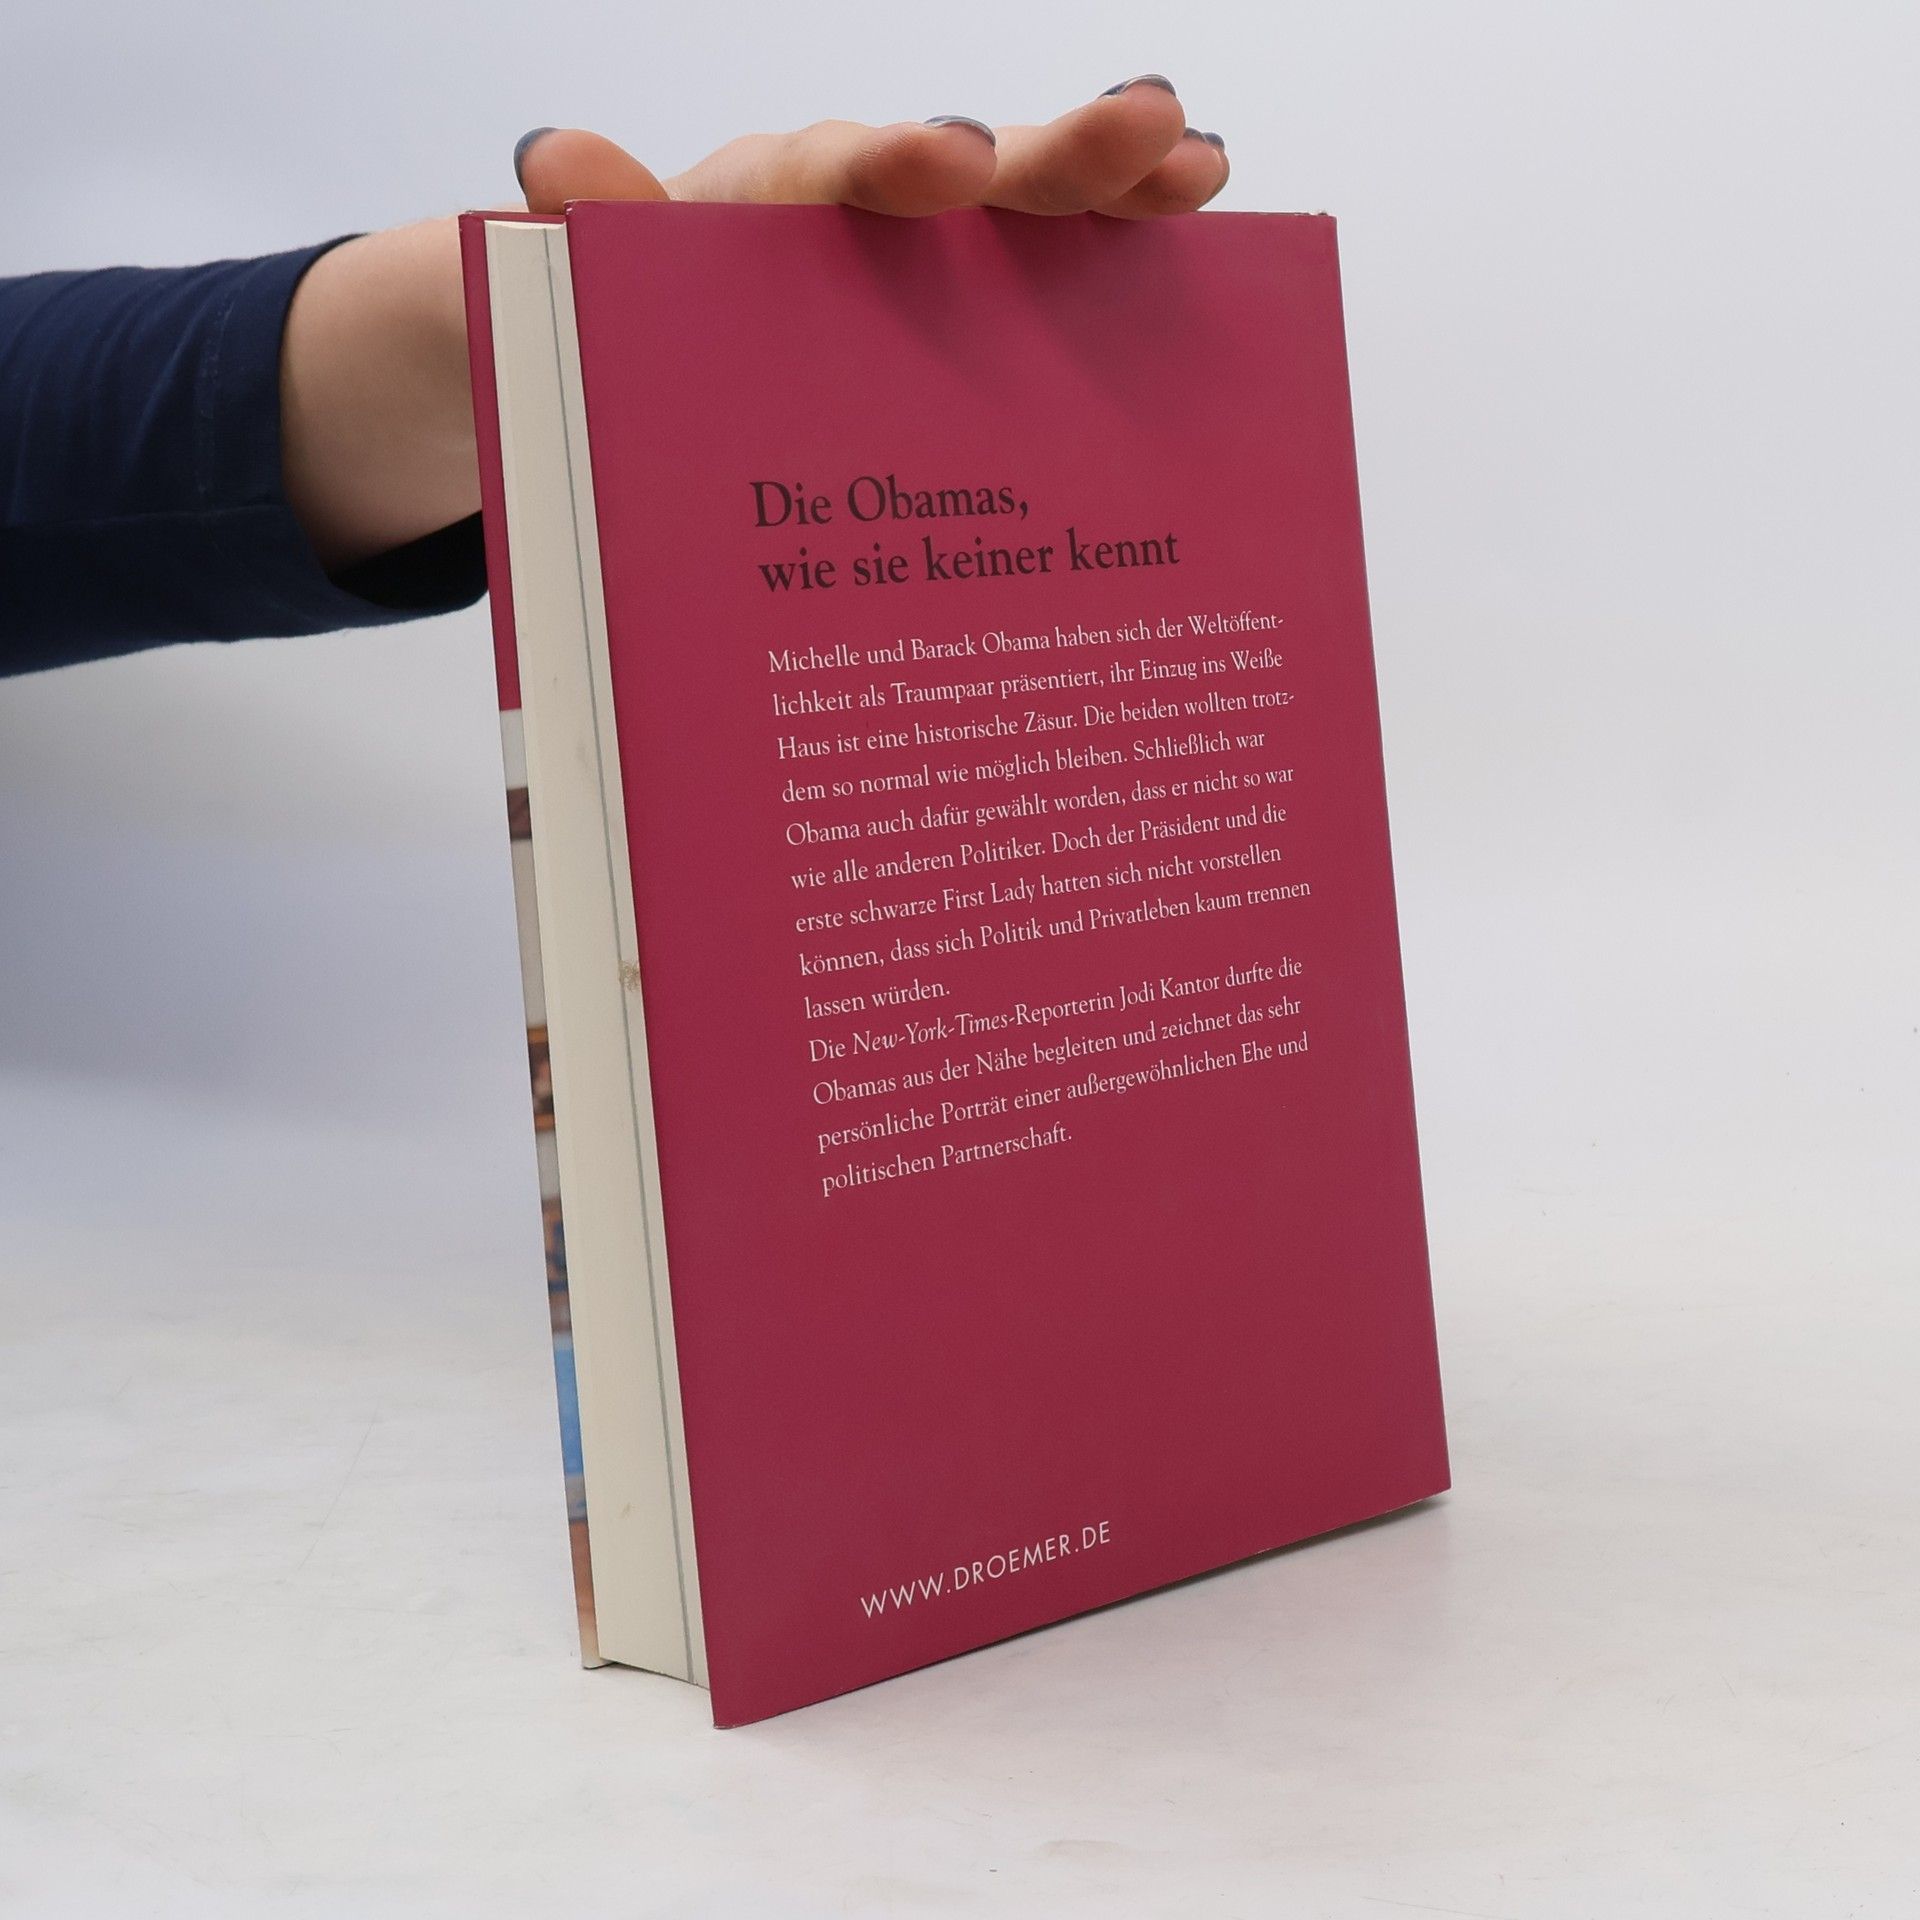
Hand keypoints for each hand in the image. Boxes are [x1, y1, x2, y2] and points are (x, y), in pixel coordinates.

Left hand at [282, 81, 1226, 571]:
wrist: (649, 353)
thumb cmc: (630, 319)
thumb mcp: (591, 290)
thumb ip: (594, 238)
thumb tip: (556, 160)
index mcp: (771, 206)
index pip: (832, 172)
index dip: (893, 167)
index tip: (951, 163)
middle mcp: (863, 211)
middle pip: (967, 172)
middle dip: (1052, 155)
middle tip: (1140, 128)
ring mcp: (929, 259)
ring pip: (1029, 218)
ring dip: (1113, 192)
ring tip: (1198, 165)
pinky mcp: (964, 311)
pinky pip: (1048, 288)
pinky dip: (1115, 265)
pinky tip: (1194, 254)